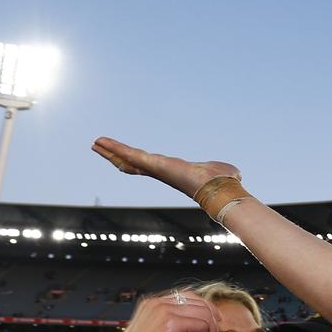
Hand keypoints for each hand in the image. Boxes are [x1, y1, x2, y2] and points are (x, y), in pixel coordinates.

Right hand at [92, 137, 239, 199]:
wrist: (220, 189)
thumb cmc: (223, 184)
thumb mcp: (222, 171)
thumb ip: (224, 171)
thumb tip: (236, 174)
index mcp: (173, 171)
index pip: (150, 165)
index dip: (136, 161)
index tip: (126, 158)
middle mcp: (161, 171)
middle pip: (132, 163)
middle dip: (116, 157)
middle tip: (100, 149)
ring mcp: (155, 169)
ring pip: (127, 159)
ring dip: (110, 151)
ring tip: (96, 143)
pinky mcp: (153, 164)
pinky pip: (129, 154)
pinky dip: (114, 147)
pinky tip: (101, 142)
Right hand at [117, 289, 221, 331]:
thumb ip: (173, 321)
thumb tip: (201, 320)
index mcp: (152, 303)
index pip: (188, 296)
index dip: (205, 308)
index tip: (213, 323)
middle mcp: (158, 302)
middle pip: (199, 302)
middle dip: (212, 321)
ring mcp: (164, 310)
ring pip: (204, 313)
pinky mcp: (172, 323)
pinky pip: (202, 324)